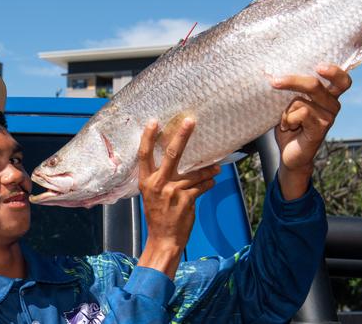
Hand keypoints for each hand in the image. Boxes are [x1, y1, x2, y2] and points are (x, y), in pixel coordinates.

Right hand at [136, 118, 219, 278]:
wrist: (164, 239)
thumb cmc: (158, 216)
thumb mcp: (151, 195)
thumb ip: (160, 179)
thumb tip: (175, 162)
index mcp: (146, 181)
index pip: (145, 155)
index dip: (149, 137)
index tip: (154, 121)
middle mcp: (158, 184)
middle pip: (172, 155)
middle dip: (182, 136)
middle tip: (190, 121)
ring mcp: (173, 191)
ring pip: (195, 172)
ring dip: (209, 170)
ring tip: (216, 169)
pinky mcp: (187, 199)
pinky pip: (202, 186)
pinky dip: (209, 183)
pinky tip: (212, 182)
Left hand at [271, 64, 351, 199]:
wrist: (289, 154)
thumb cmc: (290, 126)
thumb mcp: (288, 104)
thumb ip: (290, 91)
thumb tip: (274, 75)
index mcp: (327, 95)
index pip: (341, 80)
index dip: (335, 71)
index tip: (319, 66)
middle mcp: (332, 104)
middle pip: (315, 84)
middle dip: (293, 81)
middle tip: (275, 82)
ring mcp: (328, 117)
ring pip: (301, 101)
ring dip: (286, 111)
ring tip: (286, 122)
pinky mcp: (321, 128)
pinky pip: (302, 113)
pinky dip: (289, 119)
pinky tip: (289, 128)